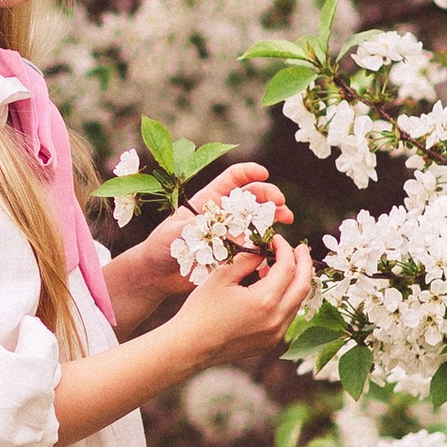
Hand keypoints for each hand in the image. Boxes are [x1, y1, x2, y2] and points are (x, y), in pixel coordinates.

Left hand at [136, 159, 290, 289]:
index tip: (264, 173)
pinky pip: (255, 243)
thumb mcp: (173, 235)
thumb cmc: (160, 248)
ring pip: (258, 218)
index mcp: (208, 200)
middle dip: (269, 195)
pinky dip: (268, 241)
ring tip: (287, 219)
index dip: (248, 172)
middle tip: (281, 204)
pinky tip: (276, 243)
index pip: (232, 179)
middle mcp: (223, 214)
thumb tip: (218, 230)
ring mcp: (231, 233)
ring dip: (275, 215)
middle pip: (252, 197)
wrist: (159, 274)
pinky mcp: (235, 252)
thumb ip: (194, 230)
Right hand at [174, 234, 314, 365]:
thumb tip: (262, 247)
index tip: (275, 239)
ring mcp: (275, 335)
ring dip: (293, 282)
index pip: (287, 267)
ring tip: (278, 268)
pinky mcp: (269, 343)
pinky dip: (284, 299)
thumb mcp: (222, 277)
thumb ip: (247, 259)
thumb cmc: (201, 309)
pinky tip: (269, 290)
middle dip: (304, 263)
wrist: (190, 346)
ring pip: (296, 302)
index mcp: (264, 301)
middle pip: (303, 286)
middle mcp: (276, 320)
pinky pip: (286, 316)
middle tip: (299, 248)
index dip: (284, 249)